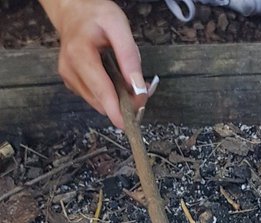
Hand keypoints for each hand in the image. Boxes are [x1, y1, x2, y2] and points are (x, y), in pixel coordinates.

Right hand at [40, 0, 147, 126]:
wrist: (73, 11)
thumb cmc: (95, 15)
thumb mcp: (118, 25)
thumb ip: (129, 57)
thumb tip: (138, 88)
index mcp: (79, 54)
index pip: (101, 90)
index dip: (116, 110)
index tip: (127, 125)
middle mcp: (70, 70)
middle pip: (101, 101)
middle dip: (123, 102)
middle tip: (142, 90)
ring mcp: (69, 79)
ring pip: (99, 102)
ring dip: (117, 99)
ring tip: (128, 81)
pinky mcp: (71, 84)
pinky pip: (95, 97)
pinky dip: (109, 95)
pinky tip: (115, 80)